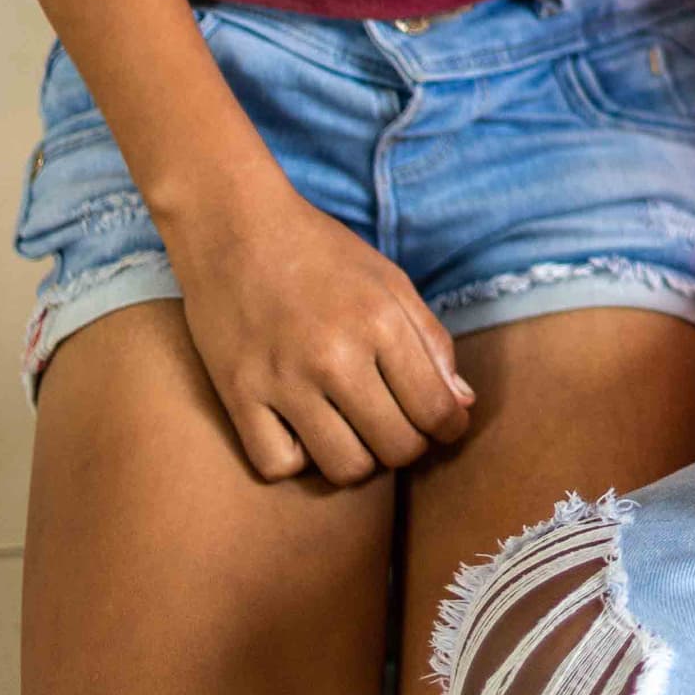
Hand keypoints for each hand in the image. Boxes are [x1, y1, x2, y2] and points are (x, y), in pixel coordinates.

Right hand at [156, 165, 474, 485]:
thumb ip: (431, 341)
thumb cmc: (319, 251)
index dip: (449, 428)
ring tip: (353, 430)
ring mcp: (282, 380)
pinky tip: (300, 430)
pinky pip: (278, 466)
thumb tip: (461, 404)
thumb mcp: (390, 280)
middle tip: (396, 425)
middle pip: (395, 448)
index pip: (435, 410)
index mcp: (380, 322)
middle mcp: (334, 356)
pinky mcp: (237, 395)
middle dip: (408, 445)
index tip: (444, 427)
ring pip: (343, 468)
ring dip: (358, 459)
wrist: (234, 226)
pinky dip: (295, 458)